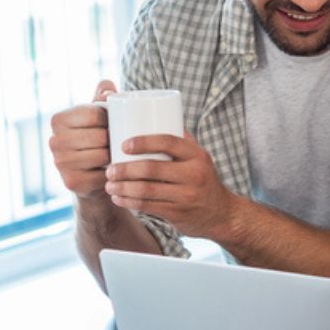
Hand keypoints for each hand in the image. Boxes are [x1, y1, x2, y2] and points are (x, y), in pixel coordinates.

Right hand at [48, 80, 116, 200]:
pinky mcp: (71, 182)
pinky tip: (112, 170)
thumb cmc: (98, 137)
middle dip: (116, 139)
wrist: (93, 175)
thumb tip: (108, 89)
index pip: (95, 114)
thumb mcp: (98, 115)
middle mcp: (54, 140)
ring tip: (117, 155)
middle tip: (120, 143)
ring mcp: (60, 163)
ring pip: (103, 155)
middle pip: (100, 136)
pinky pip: (103, 175)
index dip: (112, 119)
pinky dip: (113, 173)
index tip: (115, 124)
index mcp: (58, 119)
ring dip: (116, 156)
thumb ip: (103, 96)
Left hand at [103, 132, 238, 239]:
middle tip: (110, 169)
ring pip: (146, 190)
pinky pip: (148, 207)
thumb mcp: (199, 157)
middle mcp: (194, 174)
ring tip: (109, 185)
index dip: (144, 142)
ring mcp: (186, 195)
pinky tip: (118, 198)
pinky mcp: (178, 213)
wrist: (220, 213)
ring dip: (122, 188)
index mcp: (197, 155)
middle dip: (125, 169)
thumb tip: (154, 116)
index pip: (169, 142)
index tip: (123, 145)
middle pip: (152, 168)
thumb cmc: (202, 178)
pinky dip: (128, 202)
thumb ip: (180, 140)